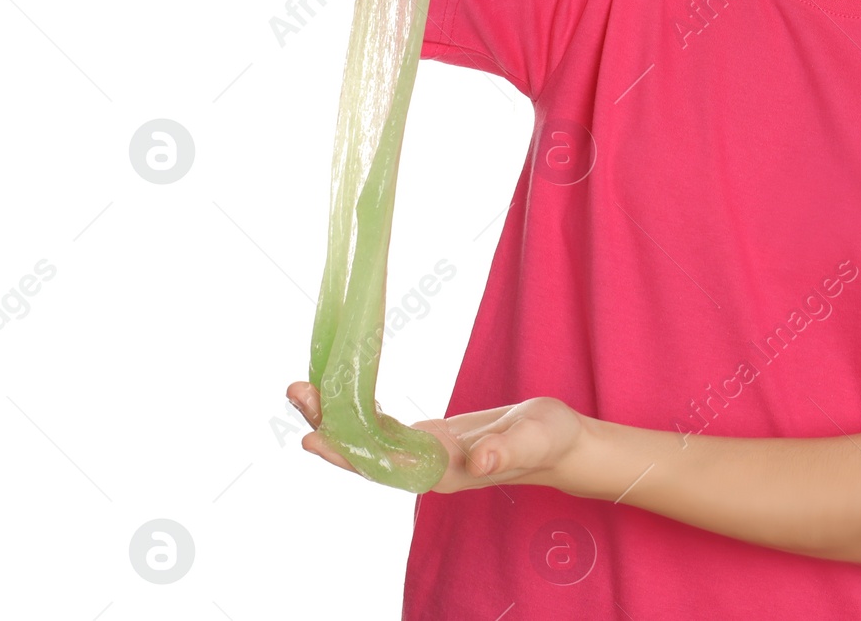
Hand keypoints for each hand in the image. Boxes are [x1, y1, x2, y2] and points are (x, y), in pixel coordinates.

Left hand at [285, 380, 586, 493]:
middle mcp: (426, 468)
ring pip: (370, 439)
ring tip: (306, 388)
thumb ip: (505, 451)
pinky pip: (386, 428)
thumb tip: (477, 462)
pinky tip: (343, 394)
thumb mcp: (533, 439)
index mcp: (444, 473)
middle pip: (366, 451)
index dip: (346, 452)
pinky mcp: (430, 439)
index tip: (314, 435)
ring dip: (338, 416)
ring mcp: (425, 454)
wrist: (561, 444)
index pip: (383, 466)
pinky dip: (361, 412)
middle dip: (330, 424)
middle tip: (298, 390)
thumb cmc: (551, 442)